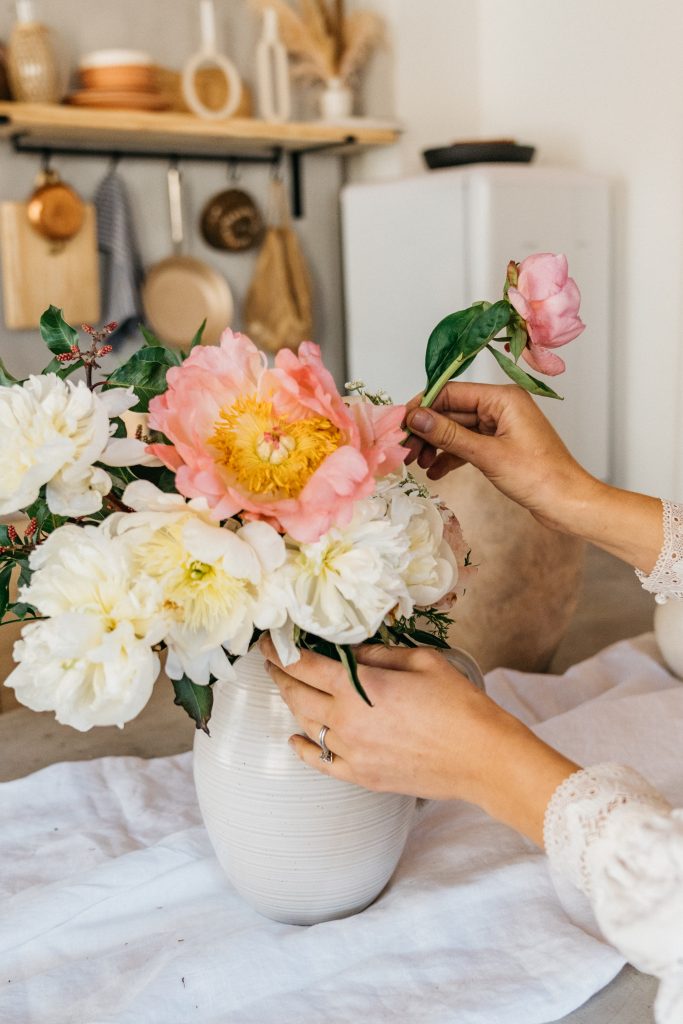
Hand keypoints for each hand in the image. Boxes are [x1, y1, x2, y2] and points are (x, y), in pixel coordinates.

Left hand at [260, 636, 577, 845]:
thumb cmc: (458, 704)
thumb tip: (349, 650)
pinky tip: (297, 738)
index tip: (271, 643)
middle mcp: (347, 721)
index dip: (283, 652)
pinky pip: (320, 761)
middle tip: (272, 662)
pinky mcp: (361, 776)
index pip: (305, 665)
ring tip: (288, 689)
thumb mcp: (421, 662)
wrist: (481, 757)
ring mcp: (352, 752)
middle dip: (280, 675)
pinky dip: (304, 748)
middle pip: (297, 695)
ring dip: (293, 705)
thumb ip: (378, 654)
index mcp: (360, 687)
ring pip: (306, 725)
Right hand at [404, 382, 597, 533]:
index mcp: (503, 398)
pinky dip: (451, 457)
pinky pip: (468, 445)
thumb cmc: (539, 477)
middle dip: (427, 431)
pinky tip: (435, 472)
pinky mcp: (501, 446)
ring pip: (457, 430)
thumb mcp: (488, 455)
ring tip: (418, 464)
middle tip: (406, 451)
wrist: (568, 503)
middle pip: (452, 411)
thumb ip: (449, 435)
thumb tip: (416, 417)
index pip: (451, 392)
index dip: (423, 407)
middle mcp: (501, 407)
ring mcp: (501, 427)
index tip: (400, 426)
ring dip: (436, 446)